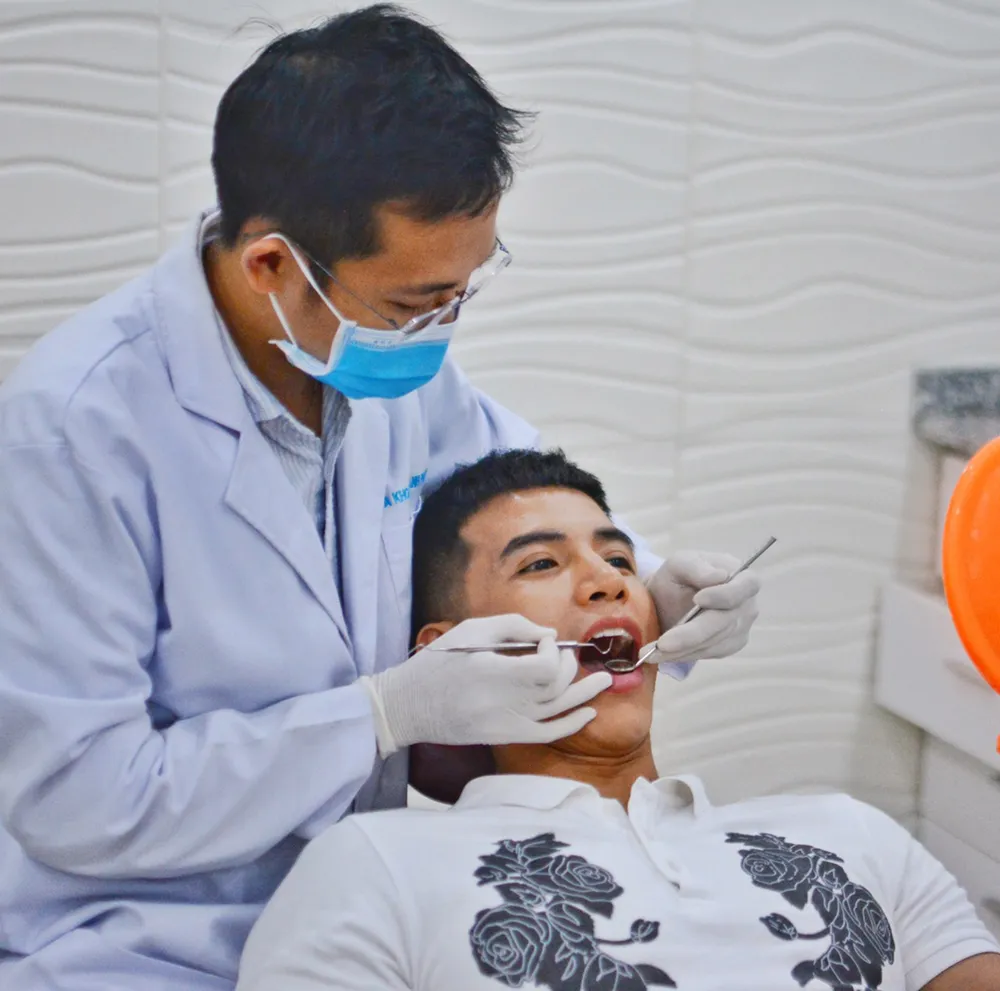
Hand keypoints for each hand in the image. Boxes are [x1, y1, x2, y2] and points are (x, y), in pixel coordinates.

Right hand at [359, 615, 612, 755]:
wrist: (406, 706)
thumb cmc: (437, 662)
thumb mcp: (469, 631)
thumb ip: (512, 626)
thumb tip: (550, 635)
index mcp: (488, 671)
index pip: (540, 668)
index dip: (552, 652)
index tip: (544, 641)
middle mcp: (498, 702)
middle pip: (552, 689)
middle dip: (566, 668)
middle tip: (566, 656)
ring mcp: (501, 723)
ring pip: (555, 712)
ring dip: (583, 695)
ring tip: (606, 681)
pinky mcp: (501, 736)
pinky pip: (544, 735)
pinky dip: (569, 724)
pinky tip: (587, 713)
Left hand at [645, 551, 760, 668]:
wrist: (667, 599)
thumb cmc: (677, 577)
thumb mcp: (679, 563)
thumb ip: (696, 566)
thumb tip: (720, 576)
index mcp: (742, 576)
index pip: (746, 586)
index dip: (724, 595)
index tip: (698, 599)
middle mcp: (746, 604)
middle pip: (726, 622)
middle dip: (692, 634)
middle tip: (663, 643)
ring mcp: (740, 627)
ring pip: (714, 642)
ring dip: (681, 649)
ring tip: (652, 652)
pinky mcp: (728, 645)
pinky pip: (707, 653)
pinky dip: (683, 655)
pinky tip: (662, 655)